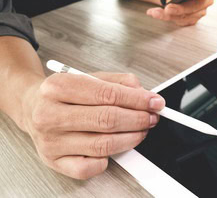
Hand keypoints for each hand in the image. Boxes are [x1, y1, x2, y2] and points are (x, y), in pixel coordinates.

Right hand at [21, 72, 164, 179]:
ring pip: (102, 145)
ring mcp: (50, 140)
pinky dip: (107, 160)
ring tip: (141, 130)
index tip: (155, 102)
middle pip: (106, 120)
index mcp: (58, 86)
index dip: (137, 100)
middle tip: (151, 117)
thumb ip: (118, 82)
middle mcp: (49, 114)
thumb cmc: (64, 94)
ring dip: (131, 138)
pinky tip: (114, 148)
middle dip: (137, 119)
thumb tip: (144, 94)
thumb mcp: (89, 77)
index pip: (107, 94)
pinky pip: (88, 168)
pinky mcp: (53, 161)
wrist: (32, 106)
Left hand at [146, 0, 216, 25]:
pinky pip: (178, 21)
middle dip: (182, 8)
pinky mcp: (190, 20)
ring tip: (155, 11)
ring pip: (187, 16)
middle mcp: (205, 1)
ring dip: (170, 15)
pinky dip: (165, 17)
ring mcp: (198, 12)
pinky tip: (155, 13)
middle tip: (169, 7)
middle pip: (198, 7)